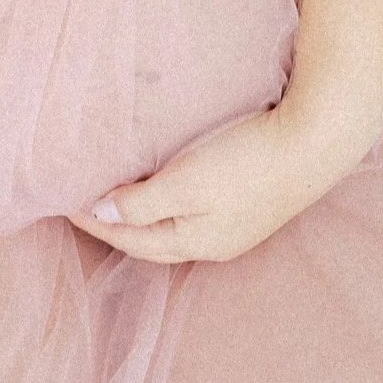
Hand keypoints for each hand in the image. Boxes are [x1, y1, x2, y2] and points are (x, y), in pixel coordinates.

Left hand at [75, 100, 370, 264]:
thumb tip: (101, 211)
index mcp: (196, 242)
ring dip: (145, 209)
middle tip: (85, 200)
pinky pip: (196, 206)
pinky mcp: (252, 198)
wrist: (317, 141)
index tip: (65, 201)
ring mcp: (237, 222)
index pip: (131, 238)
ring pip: (175, 222)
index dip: (97, 220)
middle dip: (118, 221)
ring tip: (120, 191)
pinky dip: (170, 198)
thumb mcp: (186, 183)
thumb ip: (141, 201)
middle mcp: (216, 240)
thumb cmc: (249, 161)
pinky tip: (169, 181)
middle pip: (153, 236)